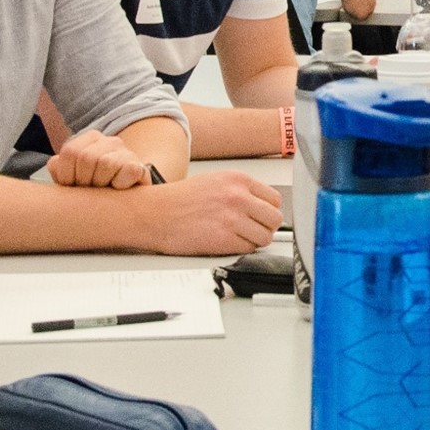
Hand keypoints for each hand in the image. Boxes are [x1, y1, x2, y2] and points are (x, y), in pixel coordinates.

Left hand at [49, 130, 148, 188]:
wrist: (125, 202)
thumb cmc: (95, 190)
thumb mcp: (72, 179)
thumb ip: (59, 169)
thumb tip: (54, 163)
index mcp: (90, 139)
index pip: (70, 151)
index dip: (67, 175)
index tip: (73, 186)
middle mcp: (109, 141)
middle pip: (86, 157)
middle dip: (84, 181)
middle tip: (90, 191)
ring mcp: (127, 152)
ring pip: (106, 163)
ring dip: (102, 184)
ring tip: (104, 191)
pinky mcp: (140, 167)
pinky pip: (127, 171)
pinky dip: (120, 185)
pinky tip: (118, 190)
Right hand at [131, 171, 281, 254]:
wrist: (154, 213)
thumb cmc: (178, 199)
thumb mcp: (215, 181)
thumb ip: (240, 191)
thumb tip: (261, 206)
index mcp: (238, 179)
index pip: (274, 199)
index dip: (268, 211)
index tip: (261, 217)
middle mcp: (238, 196)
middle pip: (274, 219)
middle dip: (266, 227)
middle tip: (252, 230)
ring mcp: (232, 218)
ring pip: (265, 237)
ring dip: (254, 241)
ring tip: (238, 237)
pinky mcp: (223, 239)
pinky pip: (248, 249)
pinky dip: (240, 250)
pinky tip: (226, 243)